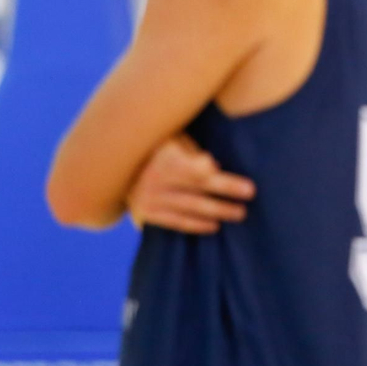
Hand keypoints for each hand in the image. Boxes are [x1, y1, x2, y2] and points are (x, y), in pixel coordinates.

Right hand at [126, 135, 254, 233]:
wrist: (115, 171)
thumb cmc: (157, 150)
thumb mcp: (171, 140)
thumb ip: (190, 151)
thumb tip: (212, 166)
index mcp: (163, 156)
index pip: (188, 164)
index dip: (204, 167)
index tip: (220, 168)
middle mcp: (154, 178)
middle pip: (196, 185)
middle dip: (226, 189)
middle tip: (250, 192)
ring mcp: (149, 198)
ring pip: (190, 206)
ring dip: (217, 211)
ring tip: (239, 213)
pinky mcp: (146, 214)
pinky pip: (176, 222)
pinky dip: (197, 225)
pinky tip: (215, 225)